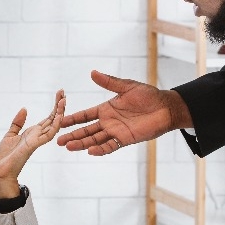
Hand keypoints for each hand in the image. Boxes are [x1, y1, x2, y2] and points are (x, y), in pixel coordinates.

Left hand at [0, 89, 65, 197]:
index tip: (59, 95)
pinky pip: (47, 135)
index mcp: (33, 133)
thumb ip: (17, 122)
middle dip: (59, 106)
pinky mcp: (33, 145)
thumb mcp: (10, 134)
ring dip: (59, 113)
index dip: (54, 107)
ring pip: (53, 125)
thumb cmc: (4, 157)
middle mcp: (37, 136)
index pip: (47, 118)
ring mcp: (37, 141)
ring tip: (63, 100)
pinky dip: (54, 125)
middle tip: (63, 93)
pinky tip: (58, 115)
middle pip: (52, 119)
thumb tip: (24, 108)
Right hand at [56, 70, 190, 154]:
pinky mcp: (126, 139)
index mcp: (106, 109)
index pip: (86, 115)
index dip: (73, 119)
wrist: (166, 107)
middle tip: (58, 140)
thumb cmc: (148, 96)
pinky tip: (90, 151)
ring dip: (82, 143)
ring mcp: (116, 131)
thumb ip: (109, 82)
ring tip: (68, 147)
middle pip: (87, 130)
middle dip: (73, 135)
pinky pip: (111, 145)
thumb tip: (93, 72)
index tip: (60, 121)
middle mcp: (109, 122)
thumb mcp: (127, 86)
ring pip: (95, 139)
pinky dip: (101, 149)